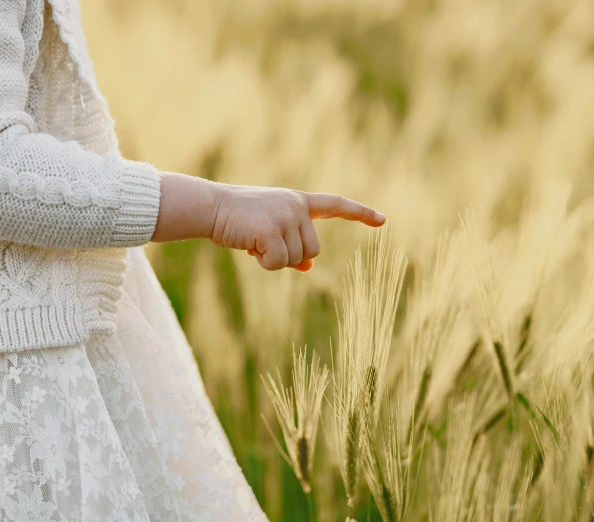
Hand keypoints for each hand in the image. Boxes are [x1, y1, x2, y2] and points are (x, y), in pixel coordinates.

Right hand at [211, 185, 384, 271]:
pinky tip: (249, 246)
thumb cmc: (238, 220)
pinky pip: (279, 263)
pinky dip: (264, 263)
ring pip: (296, 258)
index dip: (360, 214)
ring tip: (253, 240)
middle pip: (312, 249)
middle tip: (262, 242)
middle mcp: (296, 206)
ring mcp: (285, 216)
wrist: (211, 208)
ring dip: (274, 259)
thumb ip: (292, 244)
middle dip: (289, 255)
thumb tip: (308, 266)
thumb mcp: (268, 231)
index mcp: (298, 201)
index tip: (383, 221)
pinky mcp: (271, 229)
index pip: (335, 204)